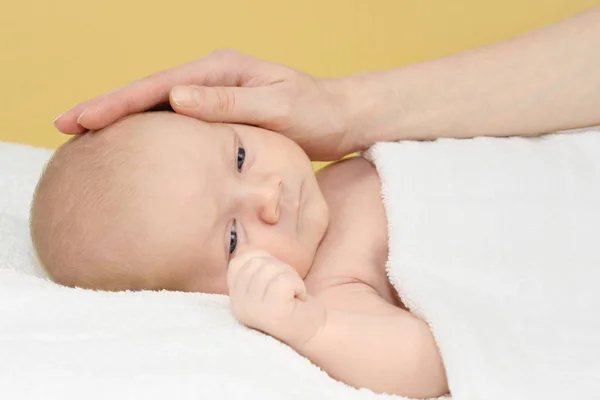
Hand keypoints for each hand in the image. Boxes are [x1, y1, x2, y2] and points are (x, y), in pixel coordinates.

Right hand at [53, 49, 360, 160]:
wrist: (338, 118)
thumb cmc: (315, 113)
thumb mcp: (278, 107)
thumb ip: (230, 104)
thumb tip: (176, 100)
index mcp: (221, 71)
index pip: (159, 86)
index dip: (118, 102)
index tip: (83, 118)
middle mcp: (212, 78)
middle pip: (149, 92)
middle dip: (107, 107)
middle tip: (65, 124)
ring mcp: (214, 95)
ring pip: (158, 106)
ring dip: (122, 119)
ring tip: (85, 134)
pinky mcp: (220, 113)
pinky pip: (175, 121)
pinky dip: (148, 130)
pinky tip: (132, 144)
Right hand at [227, 247, 324, 344]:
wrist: (314, 331)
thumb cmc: (291, 302)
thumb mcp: (265, 280)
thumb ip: (253, 264)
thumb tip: (245, 248)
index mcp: (235, 297)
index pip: (239, 262)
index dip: (263, 262)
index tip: (276, 281)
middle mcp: (239, 305)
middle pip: (256, 263)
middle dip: (279, 269)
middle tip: (287, 290)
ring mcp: (253, 310)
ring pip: (270, 270)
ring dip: (290, 278)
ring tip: (292, 296)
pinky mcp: (271, 313)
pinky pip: (283, 280)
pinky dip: (297, 286)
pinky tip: (297, 300)